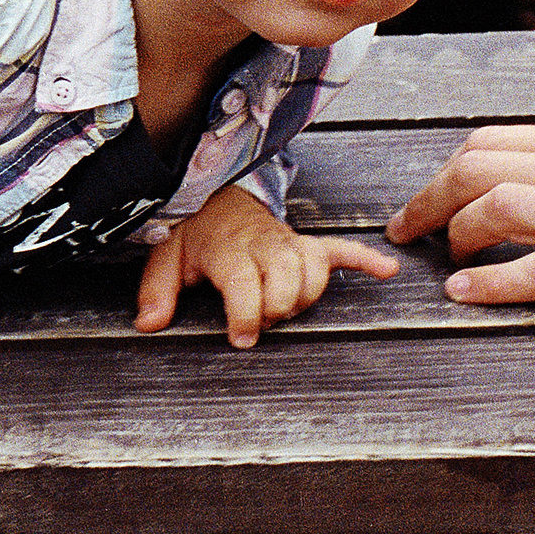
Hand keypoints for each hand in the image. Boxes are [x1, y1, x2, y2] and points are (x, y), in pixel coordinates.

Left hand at [134, 183, 398, 345]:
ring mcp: (289, 242)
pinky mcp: (307, 243)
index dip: (246, 315)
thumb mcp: (167, 256)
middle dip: (276, 309)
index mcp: (228, 248)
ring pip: (313, 272)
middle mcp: (263, 244)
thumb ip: (157, 290)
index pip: (246, 284)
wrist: (218, 195)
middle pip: (286, 281)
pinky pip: (341, 247)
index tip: (240, 337)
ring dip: (304, 297)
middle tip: (259, 321)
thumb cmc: (195, 232)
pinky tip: (385, 270)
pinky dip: (364, 258)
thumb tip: (149, 324)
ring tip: (285, 307)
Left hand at [384, 122, 534, 310]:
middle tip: (406, 232)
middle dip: (427, 200)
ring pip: (499, 208)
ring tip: (443, 261)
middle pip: (477, 168)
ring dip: (453, 236)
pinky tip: (468, 294)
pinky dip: (493, 281)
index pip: (493, 143)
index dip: (444, 173)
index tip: (423, 201)